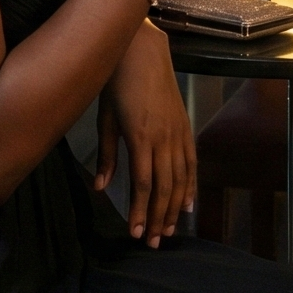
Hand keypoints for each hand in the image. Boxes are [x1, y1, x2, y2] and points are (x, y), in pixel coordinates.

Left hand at [96, 26, 193, 246]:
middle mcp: (163, 138)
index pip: (142, 184)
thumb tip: (101, 188)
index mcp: (141, 137)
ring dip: (175, 208)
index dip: (140, 211)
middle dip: (158, 218)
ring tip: (168, 231)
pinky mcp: (184, 127)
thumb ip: (106, 154)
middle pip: (164, 188)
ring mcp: (178, 132)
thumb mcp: (105, 117)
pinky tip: (188, 204)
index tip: (134, 233)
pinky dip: (191, 185)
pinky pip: (191, 162)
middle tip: (151, 242)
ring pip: (180, 179)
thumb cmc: (117, 81)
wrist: (143, 49)